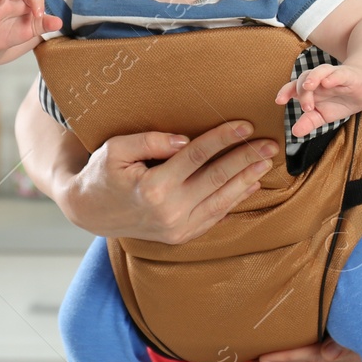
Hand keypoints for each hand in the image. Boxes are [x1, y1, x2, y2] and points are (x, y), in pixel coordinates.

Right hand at [60, 121, 282, 243]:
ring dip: (247, 180)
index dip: (222, 139)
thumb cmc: (102, 174)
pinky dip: (235, 200)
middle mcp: (169, 212)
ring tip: (266, 161)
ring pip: (222, 200)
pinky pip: (215, 216)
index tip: (245, 125)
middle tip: (270, 144)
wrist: (91, 211)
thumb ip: (149, 140)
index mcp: (153, 188)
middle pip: (217, 179)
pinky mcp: (181, 236)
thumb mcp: (115, 149)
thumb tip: (184, 140)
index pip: (197, 157)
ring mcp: (177, 228)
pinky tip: (250, 184)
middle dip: (246, 159)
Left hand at [248, 338, 361, 361]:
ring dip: (278, 360)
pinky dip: (291, 354)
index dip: (281, 356)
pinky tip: (281, 352)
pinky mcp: (328, 349)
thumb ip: (344, 346)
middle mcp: (324, 354)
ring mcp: (326, 353)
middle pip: (294, 359)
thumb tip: (327, 355)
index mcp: (329, 352)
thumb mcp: (359, 340)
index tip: (261, 359)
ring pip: (297, 357)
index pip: (301, 354)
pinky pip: (306, 351)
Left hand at [274, 63, 361, 137]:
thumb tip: (294, 133)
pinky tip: (327, 82)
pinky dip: (332, 77)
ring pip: (319, 71)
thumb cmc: (342, 101)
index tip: (279, 101)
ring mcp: (333, 76)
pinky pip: (338, 73)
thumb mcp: (323, 115)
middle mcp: (319, 80)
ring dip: (312, 78)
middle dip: (302, 93)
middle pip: (304, 79)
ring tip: (309, 86)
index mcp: (311, 89)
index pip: (294, 87)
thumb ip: (309, 122)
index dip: (285, 91)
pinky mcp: (348, 75)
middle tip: (307, 108)